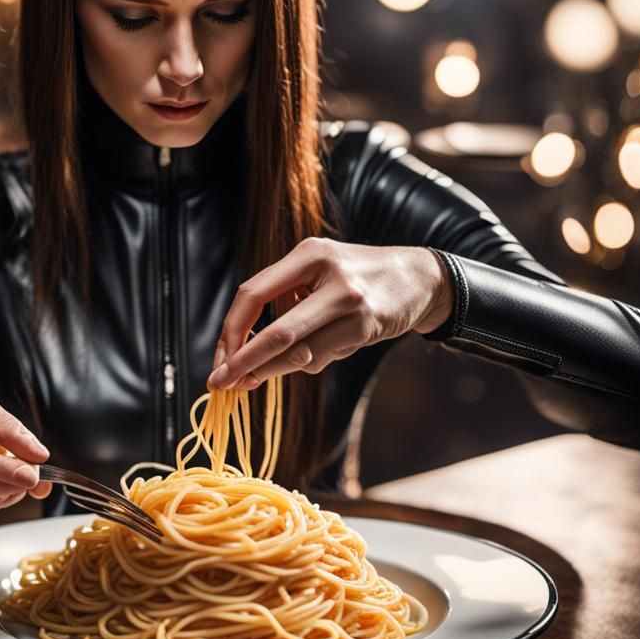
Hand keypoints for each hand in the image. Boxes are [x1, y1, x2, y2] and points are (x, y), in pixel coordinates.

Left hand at [206, 239, 453, 390]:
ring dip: (271, 370)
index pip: (253, 293)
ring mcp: (351, 302)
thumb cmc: (357, 277)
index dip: (231, 329)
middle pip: (275, 331)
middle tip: (220, 384)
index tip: (220, 357)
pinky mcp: (367, 326)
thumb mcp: (319, 269)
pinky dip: (311, 361)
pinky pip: (323, 356)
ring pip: (299, 351)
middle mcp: (329, 274)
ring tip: (254, 378)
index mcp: (308, 254)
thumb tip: (240, 346)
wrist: (419, 278)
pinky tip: (324, 348)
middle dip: (243, 362)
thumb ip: (284, 296)